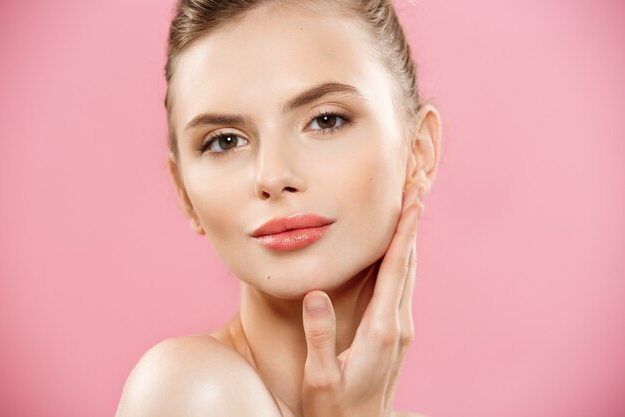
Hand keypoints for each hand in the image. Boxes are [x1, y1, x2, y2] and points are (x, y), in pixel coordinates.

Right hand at [300, 183, 424, 416]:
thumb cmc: (335, 409)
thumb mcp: (320, 376)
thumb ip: (319, 336)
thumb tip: (316, 294)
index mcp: (381, 330)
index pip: (396, 271)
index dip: (405, 234)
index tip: (414, 202)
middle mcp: (398, 326)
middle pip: (409, 265)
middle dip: (413, 226)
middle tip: (417, 190)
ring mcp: (400, 330)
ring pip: (408, 275)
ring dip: (410, 241)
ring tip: (411, 211)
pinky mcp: (396, 335)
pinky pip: (402, 288)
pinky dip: (403, 261)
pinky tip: (397, 252)